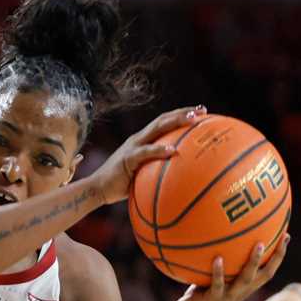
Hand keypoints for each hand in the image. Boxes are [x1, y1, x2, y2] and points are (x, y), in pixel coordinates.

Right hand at [88, 106, 207, 203]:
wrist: (97, 189)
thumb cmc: (120, 186)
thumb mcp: (142, 176)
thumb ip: (157, 172)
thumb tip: (180, 181)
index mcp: (143, 141)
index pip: (164, 123)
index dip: (181, 115)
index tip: (201, 112)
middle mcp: (138, 139)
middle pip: (163, 119)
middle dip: (183, 112)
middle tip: (202, 110)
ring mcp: (133, 146)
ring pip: (157, 128)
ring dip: (176, 122)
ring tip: (193, 120)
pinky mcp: (128, 158)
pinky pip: (146, 152)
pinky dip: (160, 150)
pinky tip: (173, 150)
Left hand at [170, 236, 289, 300]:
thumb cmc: (201, 294)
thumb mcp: (214, 278)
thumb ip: (223, 264)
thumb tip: (221, 237)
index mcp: (245, 287)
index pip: (268, 270)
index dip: (279, 255)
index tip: (286, 235)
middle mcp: (241, 292)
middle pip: (265, 274)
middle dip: (275, 257)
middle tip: (282, 238)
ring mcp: (228, 296)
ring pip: (246, 279)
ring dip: (254, 262)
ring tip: (259, 245)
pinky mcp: (213, 300)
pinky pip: (217, 284)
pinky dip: (218, 272)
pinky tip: (218, 258)